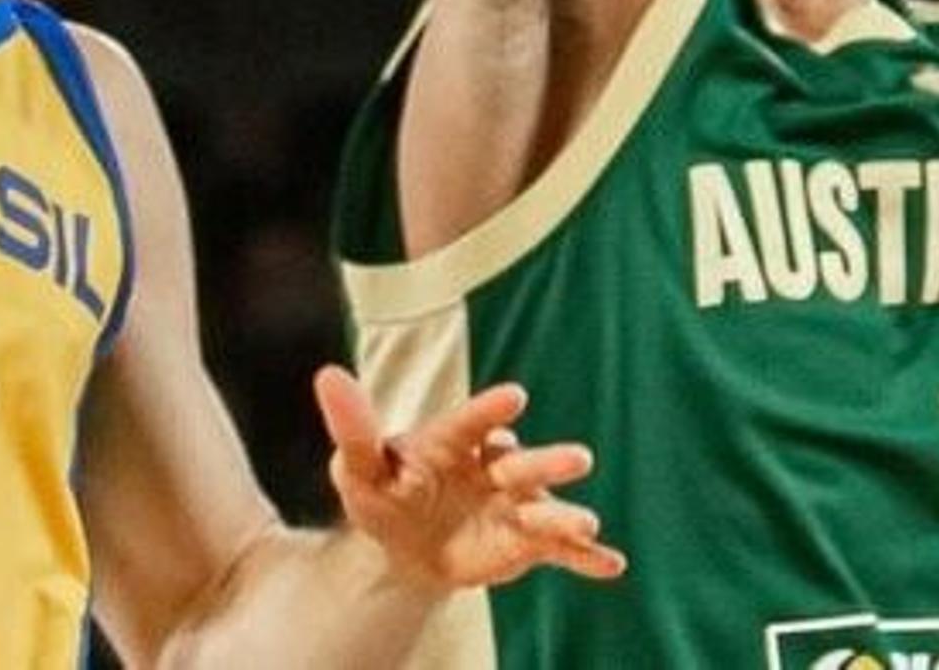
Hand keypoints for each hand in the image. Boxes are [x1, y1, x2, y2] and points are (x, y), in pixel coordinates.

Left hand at [315, 366, 624, 592]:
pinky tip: (611, 564)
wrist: (405, 546)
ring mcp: (514, 502)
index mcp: (453, 439)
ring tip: (585, 524)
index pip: (471, 422)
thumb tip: (327, 375)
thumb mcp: (358, 469)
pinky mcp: (527, 539)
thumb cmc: (382, 494)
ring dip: (566, 514)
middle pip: (521, 461)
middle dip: (546, 461)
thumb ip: (353, 429)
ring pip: (545, 505)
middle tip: (578, 459)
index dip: (491, 411)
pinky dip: (586, 556)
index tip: (515, 396)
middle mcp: (493, 465)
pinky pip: (559, 548)